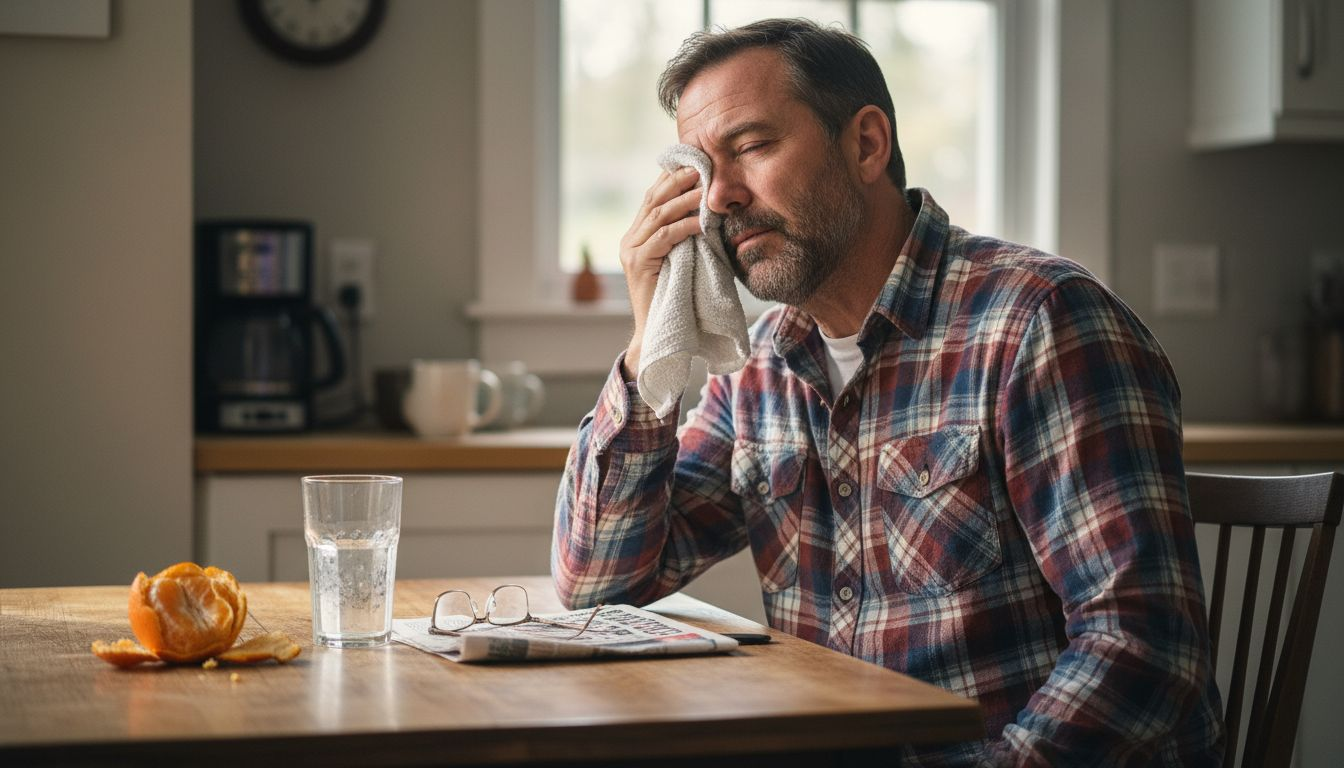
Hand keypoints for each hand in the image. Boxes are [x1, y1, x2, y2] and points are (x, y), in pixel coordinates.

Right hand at [619, 166, 703, 378]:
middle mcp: (629, 239)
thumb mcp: (681, 259)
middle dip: (678, 180)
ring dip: (685, 199)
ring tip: (706, 188)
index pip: (654, 197)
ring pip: (659, 214)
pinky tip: (701, 220)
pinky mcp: (638, 264)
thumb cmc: (676, 298)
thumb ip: (685, 236)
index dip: (673, 177)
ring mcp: (630, 251)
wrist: (658, 333)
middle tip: (702, 166)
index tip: (696, 162)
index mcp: (637, 235)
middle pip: (653, 198)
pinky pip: (663, 237)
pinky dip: (684, 226)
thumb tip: (709, 210)